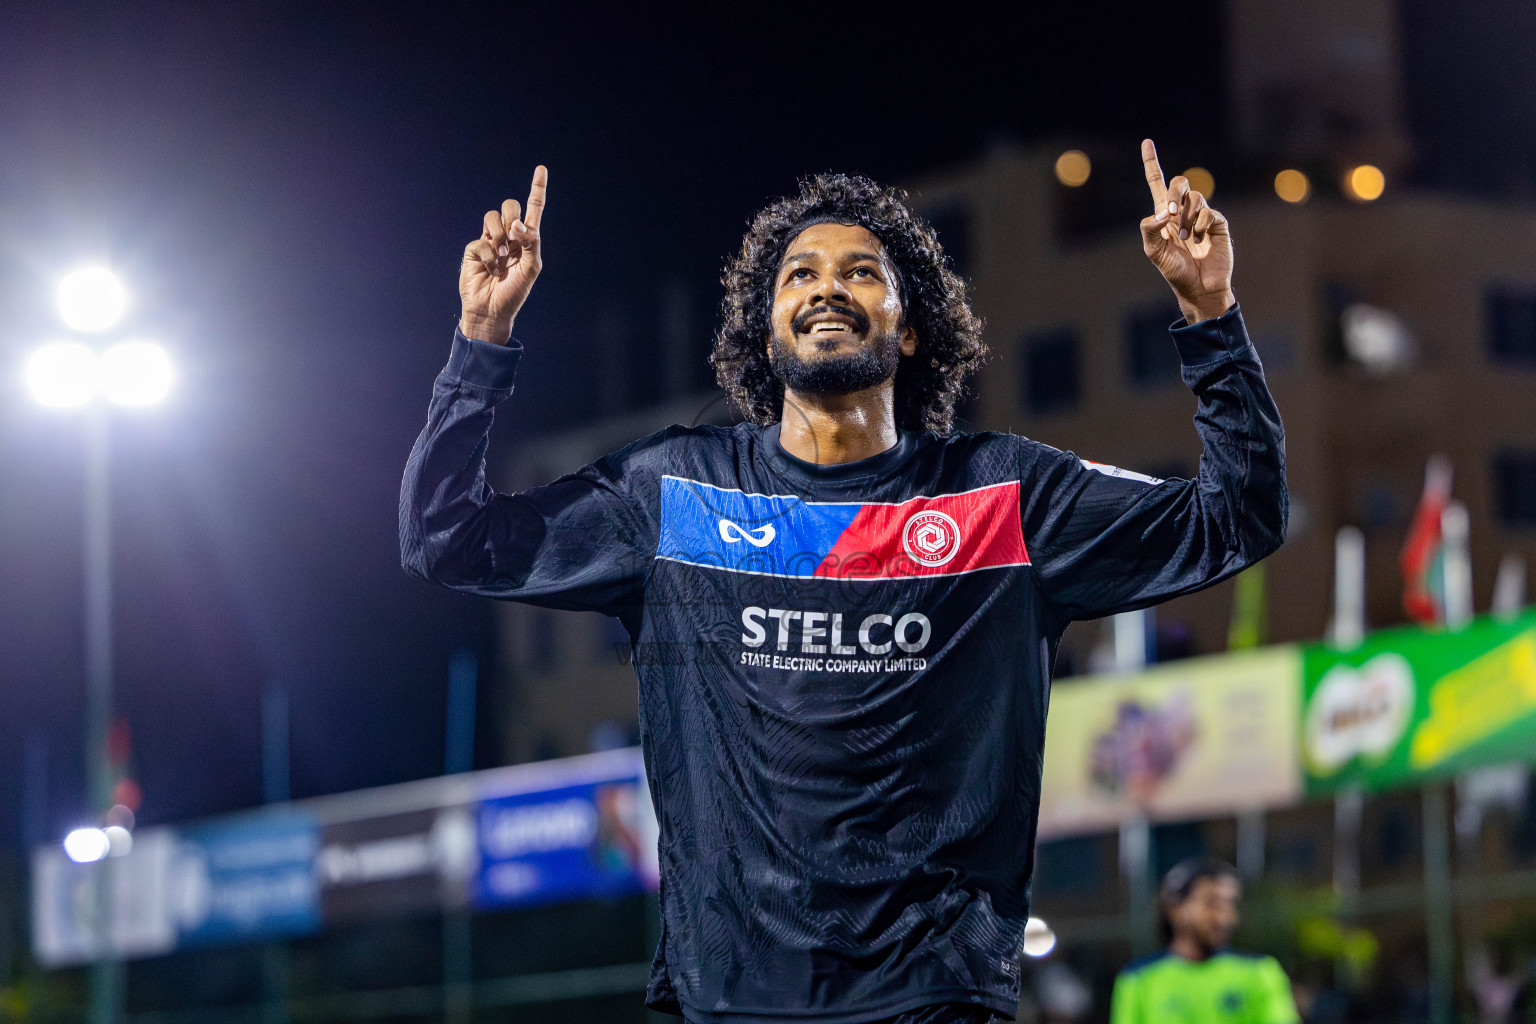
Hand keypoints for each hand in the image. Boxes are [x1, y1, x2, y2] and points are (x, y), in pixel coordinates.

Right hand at [459, 165, 547, 343]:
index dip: (537, 188)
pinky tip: (491, 269)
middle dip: (511, 215)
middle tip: (513, 235)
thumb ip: (530, 242)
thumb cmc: (514, 292)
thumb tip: (516, 224)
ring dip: (499, 237)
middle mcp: (508, 236)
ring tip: (501, 258)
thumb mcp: (531, 268)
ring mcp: (490, 240)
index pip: (533, 209)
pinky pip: (482, 240)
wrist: (492, 310)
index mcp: (526, 239)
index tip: (541, 169)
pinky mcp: (474, 248)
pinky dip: (490, 256)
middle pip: (510, 206)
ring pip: (492, 216)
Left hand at [1139, 140, 1233, 323]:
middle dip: (1174, 194)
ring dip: (1186, 217)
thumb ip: (1149, 229)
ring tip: (1187, 238)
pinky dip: (1200, 225)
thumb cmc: (1174, 271)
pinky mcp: (1218, 222)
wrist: (1198, 287)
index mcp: (1164, 215)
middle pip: (1179, 183)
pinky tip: (1199, 239)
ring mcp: (1202, 215)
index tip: (1147, 142)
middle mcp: (1183, 210)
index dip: (1151, 163)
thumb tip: (1161, 212)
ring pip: (1194, 197)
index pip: (1157, 183)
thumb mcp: (1154, 251)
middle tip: (1170, 215)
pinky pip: (1208, 212)